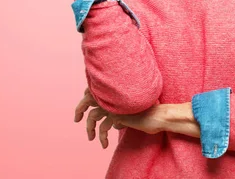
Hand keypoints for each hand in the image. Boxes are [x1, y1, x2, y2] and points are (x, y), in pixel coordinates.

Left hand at [74, 88, 199, 148]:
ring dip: (90, 129)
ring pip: (92, 116)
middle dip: (79, 110)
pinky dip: (101, 137)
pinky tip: (104, 144)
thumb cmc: (149, 114)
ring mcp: (113, 105)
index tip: (85, 108)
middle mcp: (111, 96)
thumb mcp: (131, 113)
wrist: (159, 115)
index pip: (93, 90)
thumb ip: (121, 114)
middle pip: (87, 100)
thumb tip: (114, 125)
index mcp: (114, 92)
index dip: (86, 98)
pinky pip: (103, 128)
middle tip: (76, 119)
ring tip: (91, 138)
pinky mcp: (116, 116)